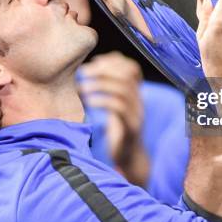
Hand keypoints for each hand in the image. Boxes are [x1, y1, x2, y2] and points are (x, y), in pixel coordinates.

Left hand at [78, 51, 148, 184]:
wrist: (130, 160)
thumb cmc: (119, 133)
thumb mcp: (115, 109)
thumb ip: (109, 92)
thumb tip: (91, 72)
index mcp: (135, 94)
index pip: (132, 68)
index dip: (115, 61)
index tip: (95, 62)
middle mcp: (139, 101)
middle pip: (127, 76)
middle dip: (104, 70)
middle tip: (84, 72)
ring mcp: (137, 114)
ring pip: (123, 90)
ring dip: (100, 84)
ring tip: (82, 87)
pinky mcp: (131, 127)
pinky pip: (119, 108)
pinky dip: (103, 101)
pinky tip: (89, 102)